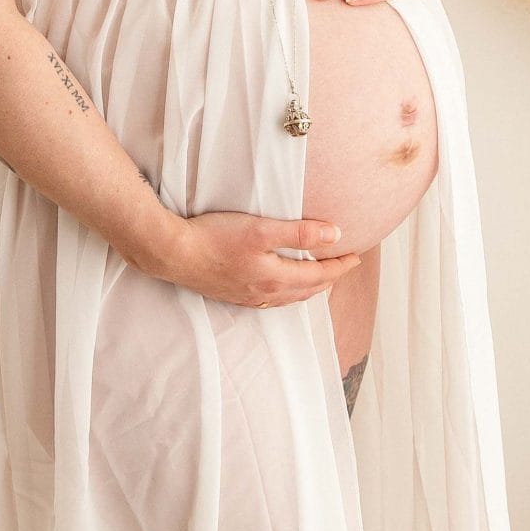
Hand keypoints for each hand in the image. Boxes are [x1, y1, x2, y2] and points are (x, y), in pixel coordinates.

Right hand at [151, 211, 361, 308]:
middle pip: (308, 290)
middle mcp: (265, 294)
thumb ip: (300, 233)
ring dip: (310, 288)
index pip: (320, 274)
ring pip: (290, 298)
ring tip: (321, 277)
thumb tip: (334, 237)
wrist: (173, 254)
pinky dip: (288, 293)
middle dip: (330, 278)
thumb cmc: (214, 238)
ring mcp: (248, 298)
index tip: (356, 256)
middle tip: (344, 266)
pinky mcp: (233, 295)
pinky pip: (271, 300)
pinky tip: (283, 287)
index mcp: (276, 279)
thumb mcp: (261, 230)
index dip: (340, 265)